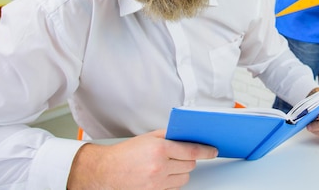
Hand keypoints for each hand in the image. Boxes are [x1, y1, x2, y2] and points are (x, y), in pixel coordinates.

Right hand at [67, 129, 216, 188]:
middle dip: (188, 160)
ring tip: (165, 166)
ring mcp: (157, 183)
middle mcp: (159, 167)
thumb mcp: (148, 137)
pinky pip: (174, 188)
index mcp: (159, 149)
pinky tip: (159, 176)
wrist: (104, 172)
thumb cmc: (125, 154)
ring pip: (184, 178)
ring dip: (180, 172)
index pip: (192, 150)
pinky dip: (171, 182)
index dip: (206, 150)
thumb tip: (189, 135)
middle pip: (190, 165)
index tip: (213, 151)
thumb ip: (170, 135)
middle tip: (178, 156)